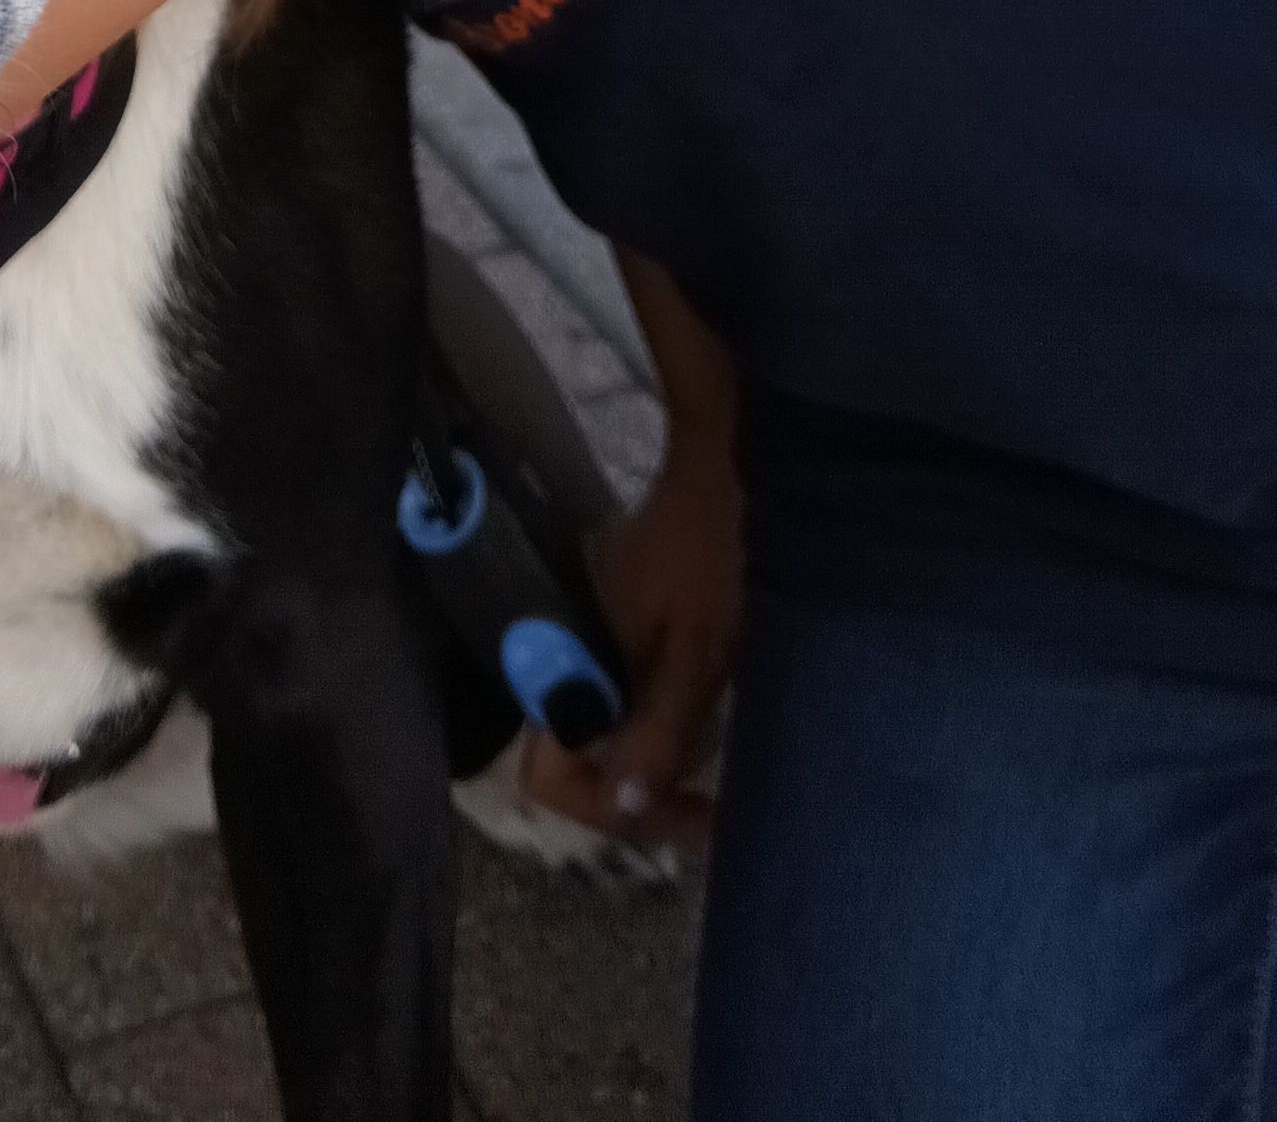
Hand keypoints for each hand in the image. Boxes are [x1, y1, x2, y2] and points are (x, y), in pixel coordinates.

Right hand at [514, 426, 740, 854]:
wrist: (728, 458)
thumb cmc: (714, 549)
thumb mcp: (698, 647)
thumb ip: (659, 728)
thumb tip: (622, 808)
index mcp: (571, 659)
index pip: (549, 773)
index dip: (607, 809)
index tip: (688, 819)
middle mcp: (574, 653)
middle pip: (585, 762)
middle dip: (647, 798)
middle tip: (717, 816)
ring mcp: (603, 637)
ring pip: (616, 732)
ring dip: (666, 765)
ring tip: (728, 784)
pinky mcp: (634, 620)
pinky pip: (638, 697)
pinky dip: (676, 724)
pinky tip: (723, 724)